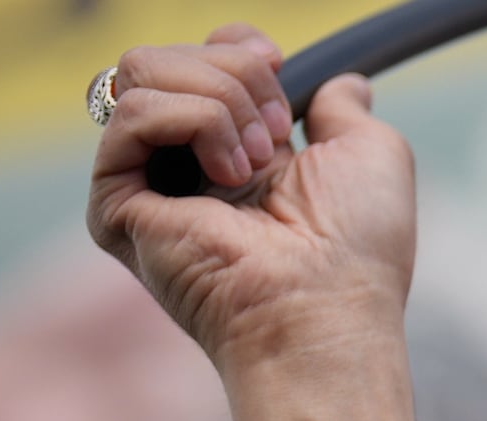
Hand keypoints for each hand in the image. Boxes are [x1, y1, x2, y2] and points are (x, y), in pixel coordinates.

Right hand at [84, 28, 413, 369]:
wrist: (327, 306)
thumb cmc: (358, 247)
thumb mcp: (371, 153)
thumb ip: (346, 108)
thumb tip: (343, 81)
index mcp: (238, 150)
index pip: (203, 60)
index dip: (236, 48)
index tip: (280, 65)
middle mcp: (184, 164)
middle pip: (166, 57)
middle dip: (234, 73)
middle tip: (277, 132)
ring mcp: (145, 183)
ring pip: (141, 72)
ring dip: (218, 99)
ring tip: (257, 162)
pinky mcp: (115, 205)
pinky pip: (129, 114)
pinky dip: (190, 120)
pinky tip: (228, 174)